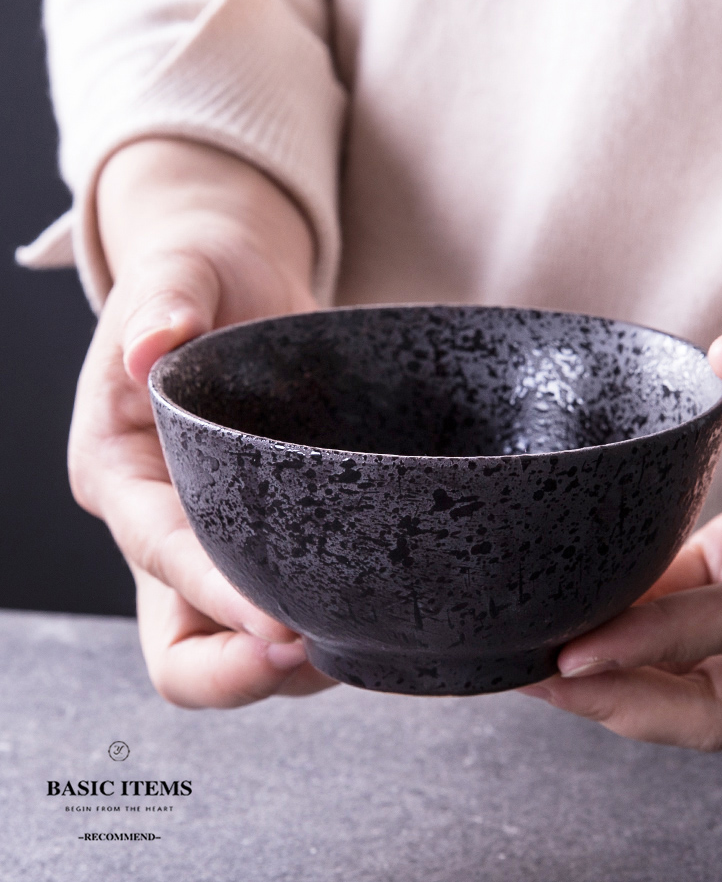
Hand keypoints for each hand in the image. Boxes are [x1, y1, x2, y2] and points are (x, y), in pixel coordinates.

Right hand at [69, 138, 335, 706]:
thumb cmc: (201, 277)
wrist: (240, 288)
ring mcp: (214, 545)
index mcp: (119, 473)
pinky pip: (290, 611)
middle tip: (322, 654)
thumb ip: (164, 299)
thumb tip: (152, 345)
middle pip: (181, 650)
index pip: (161, 555)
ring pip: (241, 648)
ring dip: (301, 662)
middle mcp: (158, 528)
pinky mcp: (266, 544)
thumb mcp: (179, 269)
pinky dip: (332, 625)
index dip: (218, 595)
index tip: (286, 625)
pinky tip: (383, 607)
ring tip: (369, 636)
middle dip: (243, 672)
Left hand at [519, 326, 721, 749]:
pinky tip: (566, 619)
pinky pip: (675, 648)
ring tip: (527, 659)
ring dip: (609, 685)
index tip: (572, 656)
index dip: (647, 647)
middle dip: (614, 704)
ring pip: (687, 693)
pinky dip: (623, 643)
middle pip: (706, 710)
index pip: (720, 629)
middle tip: (531, 679)